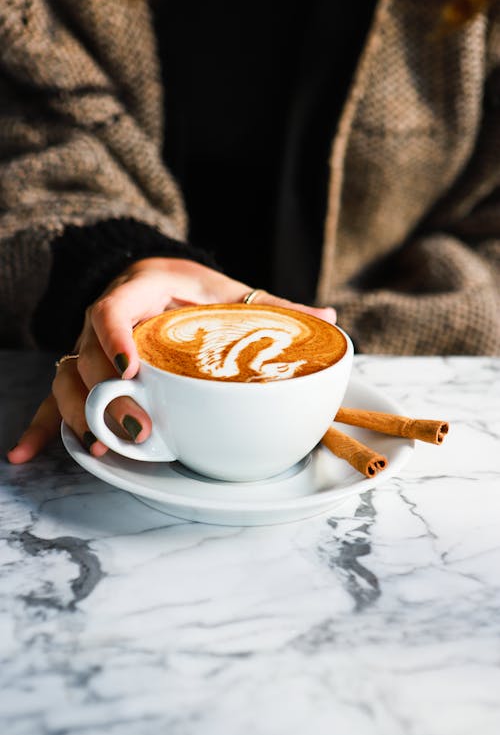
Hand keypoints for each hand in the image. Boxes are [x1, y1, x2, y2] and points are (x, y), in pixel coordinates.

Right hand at [7, 258, 335, 462]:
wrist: (161, 279)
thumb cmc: (199, 288)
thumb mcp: (233, 292)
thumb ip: (275, 308)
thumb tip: (328, 318)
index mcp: (144, 288)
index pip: (114, 306)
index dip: (114, 336)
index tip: (129, 369)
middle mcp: (107, 315)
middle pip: (85, 353)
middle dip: (104, 394)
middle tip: (137, 430)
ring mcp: (90, 345)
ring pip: (65, 376)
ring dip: (76, 414)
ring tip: (99, 447)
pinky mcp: (85, 369)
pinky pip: (55, 396)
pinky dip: (41, 426)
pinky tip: (26, 455)